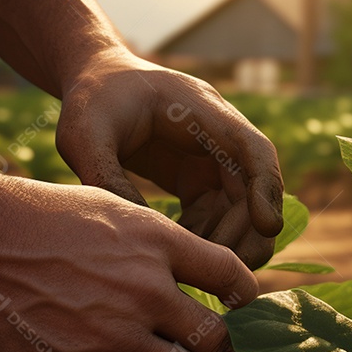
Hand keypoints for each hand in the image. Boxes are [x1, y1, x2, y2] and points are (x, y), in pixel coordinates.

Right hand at [0, 175, 256, 351]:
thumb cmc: (43, 219)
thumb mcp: (115, 211)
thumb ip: (166, 251)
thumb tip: (214, 290)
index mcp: (155, 247)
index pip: (234, 281)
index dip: (248, 298)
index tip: (242, 308)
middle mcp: (140, 298)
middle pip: (218, 348)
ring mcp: (105, 345)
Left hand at [55, 55, 283, 268]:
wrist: (93, 80)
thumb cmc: (91, 97)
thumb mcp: (84, 133)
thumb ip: (104, 176)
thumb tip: (136, 232)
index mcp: (202, 111)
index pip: (254, 149)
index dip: (267, 188)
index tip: (267, 225)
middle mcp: (218, 136)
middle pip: (255, 189)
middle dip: (249, 231)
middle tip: (226, 270)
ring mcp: (211, 160)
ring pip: (240, 210)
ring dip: (229, 242)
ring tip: (197, 269)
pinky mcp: (197, 179)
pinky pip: (216, 217)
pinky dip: (206, 240)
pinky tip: (180, 254)